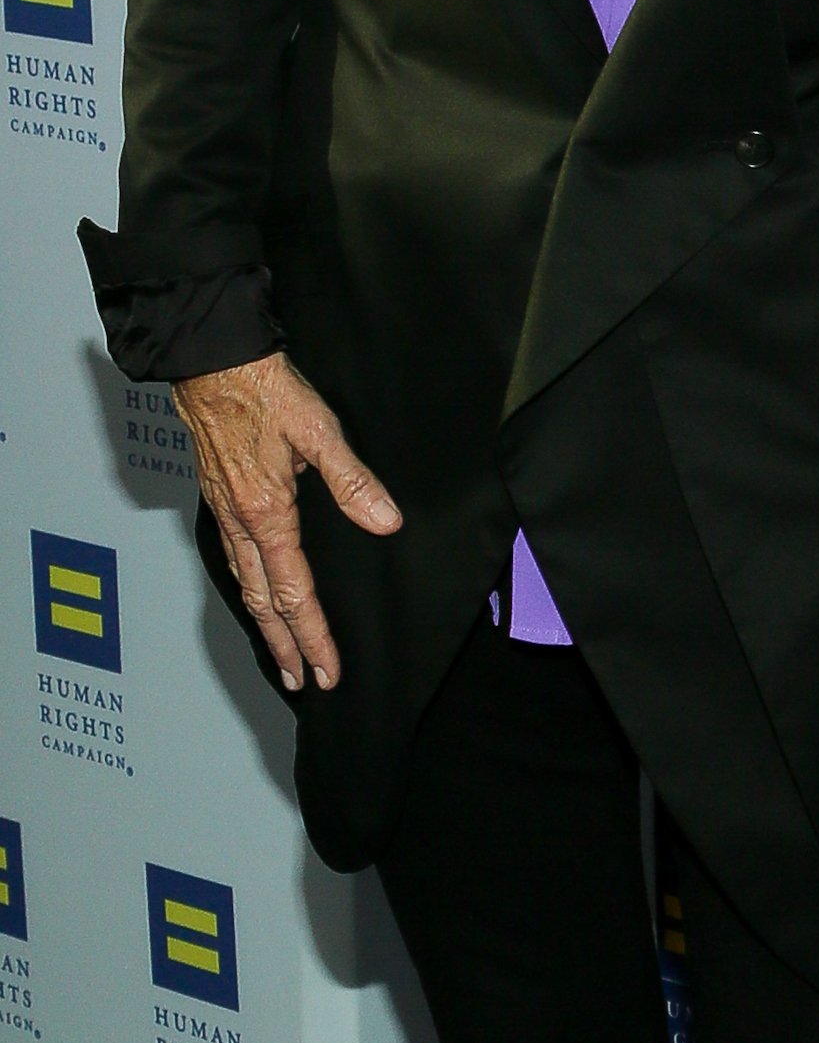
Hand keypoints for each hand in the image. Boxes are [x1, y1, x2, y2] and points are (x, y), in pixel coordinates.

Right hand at [173, 353, 401, 693]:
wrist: (210, 362)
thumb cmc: (263, 389)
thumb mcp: (318, 430)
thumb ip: (351, 479)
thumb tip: (384, 521)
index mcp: (267, 514)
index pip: (294, 592)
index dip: (312, 634)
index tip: (327, 669)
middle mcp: (240, 522)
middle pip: (263, 600)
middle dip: (284, 644)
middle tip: (300, 679)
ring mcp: (224, 510)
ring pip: (243, 582)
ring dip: (264, 620)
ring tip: (279, 648)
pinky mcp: (218, 494)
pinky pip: (232, 556)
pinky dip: (247, 585)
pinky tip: (255, 585)